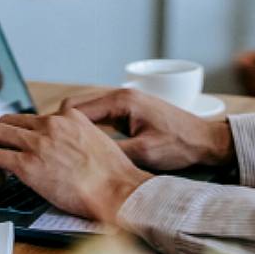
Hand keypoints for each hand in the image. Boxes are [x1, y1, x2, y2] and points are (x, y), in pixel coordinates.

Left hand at [0, 107, 153, 220]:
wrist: (119, 191)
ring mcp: (38, 142)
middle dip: (1, 140)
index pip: (34, 118)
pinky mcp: (27, 164)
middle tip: (2, 157)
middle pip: (10, 121)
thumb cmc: (115, 177)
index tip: (24, 149)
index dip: (25, 135)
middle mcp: (51, 124)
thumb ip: (78, 140)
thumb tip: (65, 154)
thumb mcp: (99, 143)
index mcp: (69, 117)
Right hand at [61, 89, 235, 171]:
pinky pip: (99, 117)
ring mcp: (124, 102)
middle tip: (51, 148)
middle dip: (61, 127)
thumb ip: (112, 152)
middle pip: (76, 107)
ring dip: (73, 129)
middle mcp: (121, 96)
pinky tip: (83, 147)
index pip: (75, 109)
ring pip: (86, 112)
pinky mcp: (128, 111)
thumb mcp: (144, 153)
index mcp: (122, 101)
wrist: (206, 141)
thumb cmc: (180, 144)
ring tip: (62, 149)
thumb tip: (83, 157)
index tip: (48, 145)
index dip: (58, 127)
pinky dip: (87, 130)